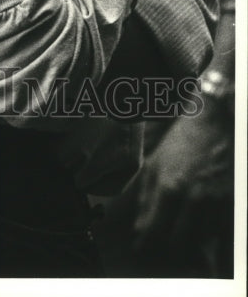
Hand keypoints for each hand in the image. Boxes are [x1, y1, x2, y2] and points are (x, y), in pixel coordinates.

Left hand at [133, 104, 233, 255]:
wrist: (216, 123)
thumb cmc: (182, 142)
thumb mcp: (155, 163)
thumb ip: (145, 195)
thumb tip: (139, 224)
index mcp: (168, 188)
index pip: (152, 232)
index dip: (144, 243)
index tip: (141, 246)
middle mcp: (193, 200)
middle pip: (177, 245)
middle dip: (166, 248)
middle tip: (161, 242)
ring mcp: (215, 204)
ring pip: (199, 242)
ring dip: (188, 242)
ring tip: (180, 232)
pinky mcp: (232, 205)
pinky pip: (219, 234)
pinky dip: (208, 236)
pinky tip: (199, 227)